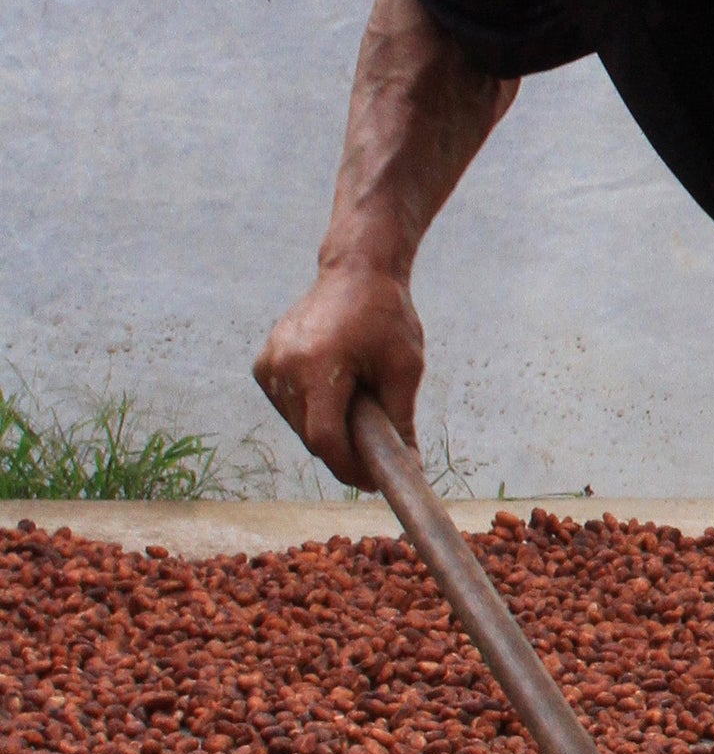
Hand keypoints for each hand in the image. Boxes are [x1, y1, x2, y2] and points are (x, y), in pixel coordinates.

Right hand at [253, 265, 424, 488]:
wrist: (355, 272)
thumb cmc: (386, 315)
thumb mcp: (404, 369)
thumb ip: (401, 421)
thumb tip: (409, 467)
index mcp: (317, 365)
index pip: (325, 439)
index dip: (349, 468)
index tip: (372, 482)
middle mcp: (283, 366)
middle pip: (311, 437)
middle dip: (344, 454)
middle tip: (375, 458)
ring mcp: (268, 365)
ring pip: (299, 426)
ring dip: (328, 433)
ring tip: (359, 414)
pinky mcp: (263, 364)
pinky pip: (288, 408)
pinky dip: (312, 414)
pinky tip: (336, 397)